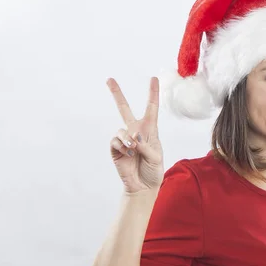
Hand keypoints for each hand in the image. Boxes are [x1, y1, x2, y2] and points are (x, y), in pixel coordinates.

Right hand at [107, 77, 163, 194]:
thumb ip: (146, 145)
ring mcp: (124, 140)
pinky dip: (121, 146)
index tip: (153, 78)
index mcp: (150, 130)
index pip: (151, 108)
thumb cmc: (153, 170)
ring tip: (133, 149)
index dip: (152, 93)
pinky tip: (127, 153)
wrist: (143, 187)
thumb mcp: (156, 157)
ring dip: (128, 139)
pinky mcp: (115, 149)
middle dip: (117, 94)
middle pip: (124, 109)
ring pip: (121, 130)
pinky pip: (115, 141)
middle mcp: (136, 132)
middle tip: (109, 79)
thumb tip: (133, 137)